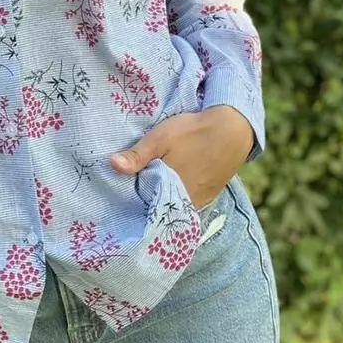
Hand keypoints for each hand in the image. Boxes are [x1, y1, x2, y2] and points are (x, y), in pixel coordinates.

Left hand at [109, 106, 253, 209]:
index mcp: (168, 191)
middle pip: (159, 211)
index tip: (118, 206)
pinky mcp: (208, 196)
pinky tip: (168, 192)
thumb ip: (137, 155)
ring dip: (162, 205)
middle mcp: (185, 202)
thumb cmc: (192, 132)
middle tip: (128, 203)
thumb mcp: (160, 138)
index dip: (131, 206)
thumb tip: (111, 165)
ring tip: (146, 198)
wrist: (232, 130)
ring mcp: (198, 201)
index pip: (144, 208)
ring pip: (173, 209)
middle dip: (146, 208)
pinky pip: (187, 205)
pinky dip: (176, 202)